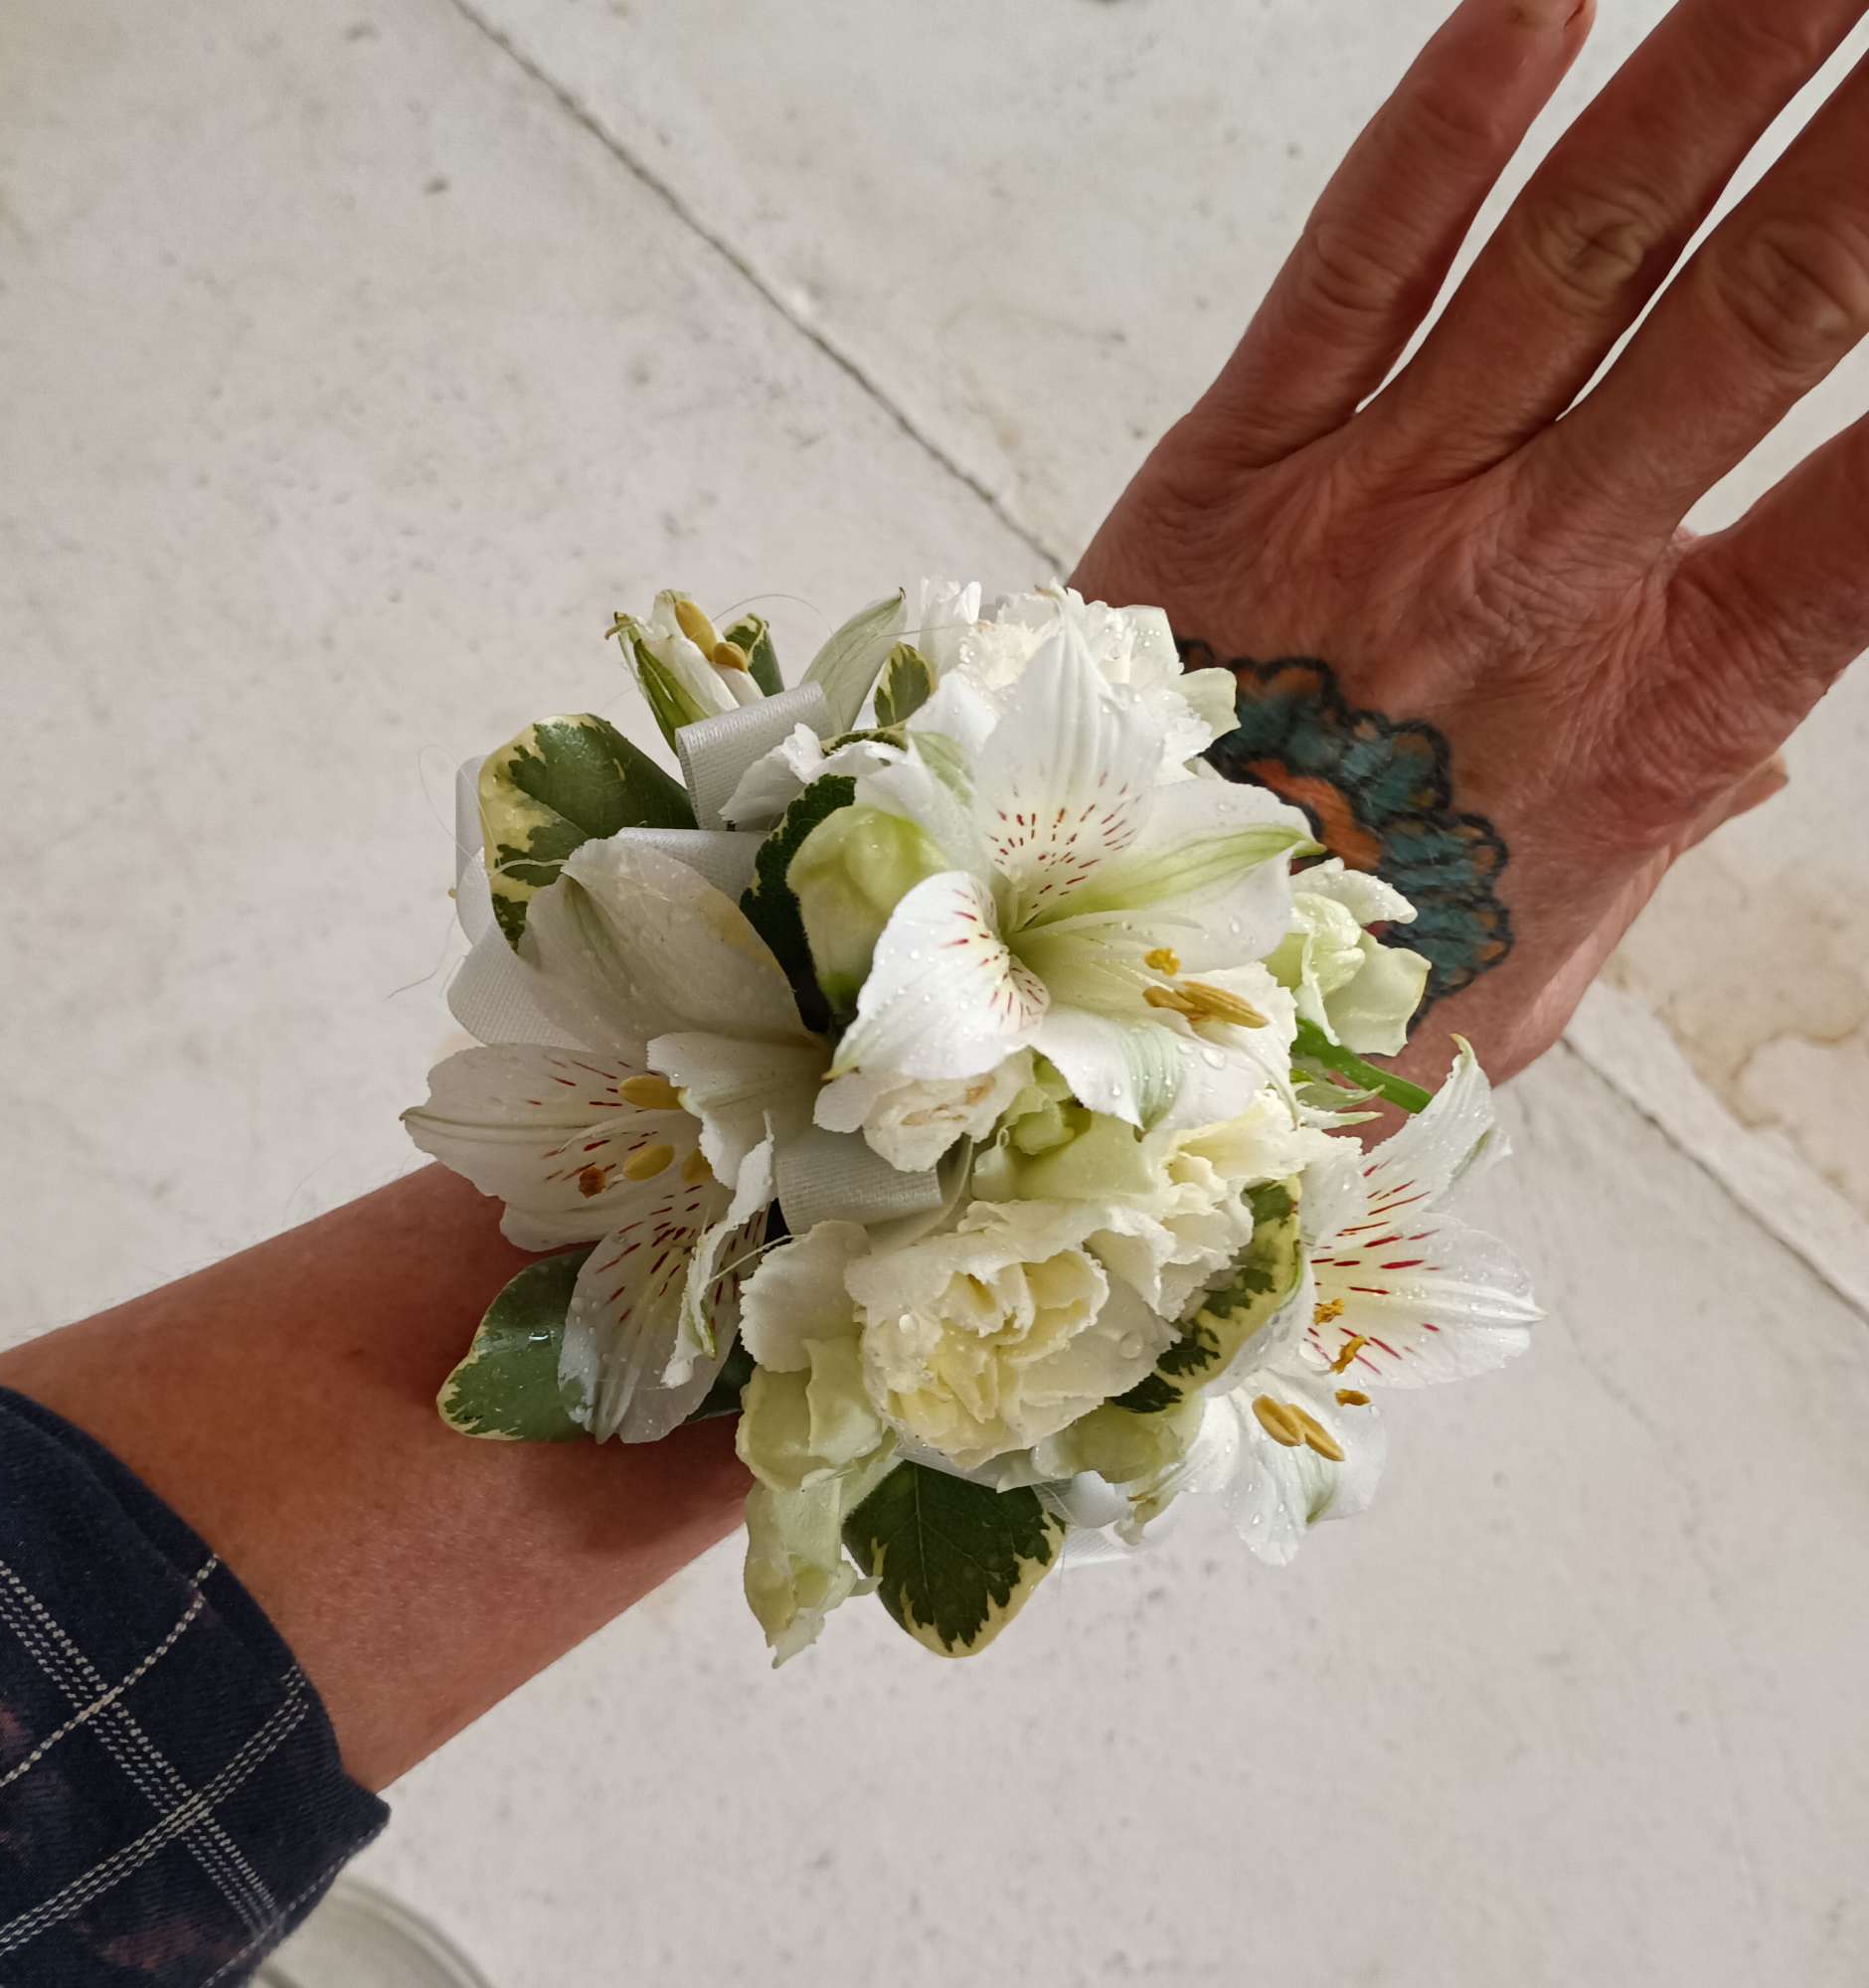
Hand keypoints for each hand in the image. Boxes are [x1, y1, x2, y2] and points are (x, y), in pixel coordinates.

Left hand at [1073, 0, 1865, 1080]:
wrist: (1129, 1000)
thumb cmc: (1369, 983)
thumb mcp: (1559, 937)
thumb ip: (1665, 814)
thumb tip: (1754, 748)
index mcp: (1661, 723)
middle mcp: (1535, 588)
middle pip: (1760, 316)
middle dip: (1865, 145)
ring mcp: (1376, 511)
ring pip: (1577, 252)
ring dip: (1716, 70)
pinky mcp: (1233, 470)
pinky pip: (1349, 273)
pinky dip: (1442, 131)